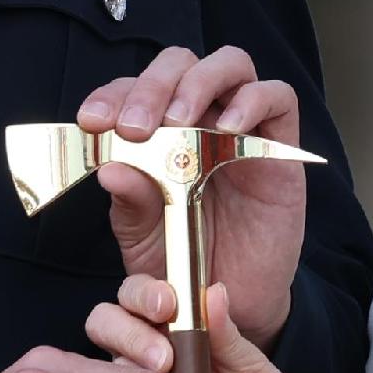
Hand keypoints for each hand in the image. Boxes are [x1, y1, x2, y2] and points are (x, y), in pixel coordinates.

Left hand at [78, 45, 307, 350]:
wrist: (230, 308)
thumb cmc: (182, 262)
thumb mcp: (143, 237)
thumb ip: (130, 201)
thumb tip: (110, 168)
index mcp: (156, 132)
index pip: (135, 89)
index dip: (112, 95)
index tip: (92, 122)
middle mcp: (199, 119)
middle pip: (181, 64)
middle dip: (152, 85)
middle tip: (134, 127)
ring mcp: (242, 128)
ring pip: (230, 64)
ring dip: (199, 83)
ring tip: (178, 122)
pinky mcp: (280, 146)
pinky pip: (278, 97)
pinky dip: (252, 101)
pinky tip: (227, 129)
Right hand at [88, 275, 319, 372]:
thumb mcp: (254, 371)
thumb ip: (227, 335)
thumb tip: (214, 291)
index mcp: (177, 331)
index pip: (140, 296)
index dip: (144, 296)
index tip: (166, 306)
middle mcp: (148, 359)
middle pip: (106, 326)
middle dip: (130, 335)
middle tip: (164, 360)